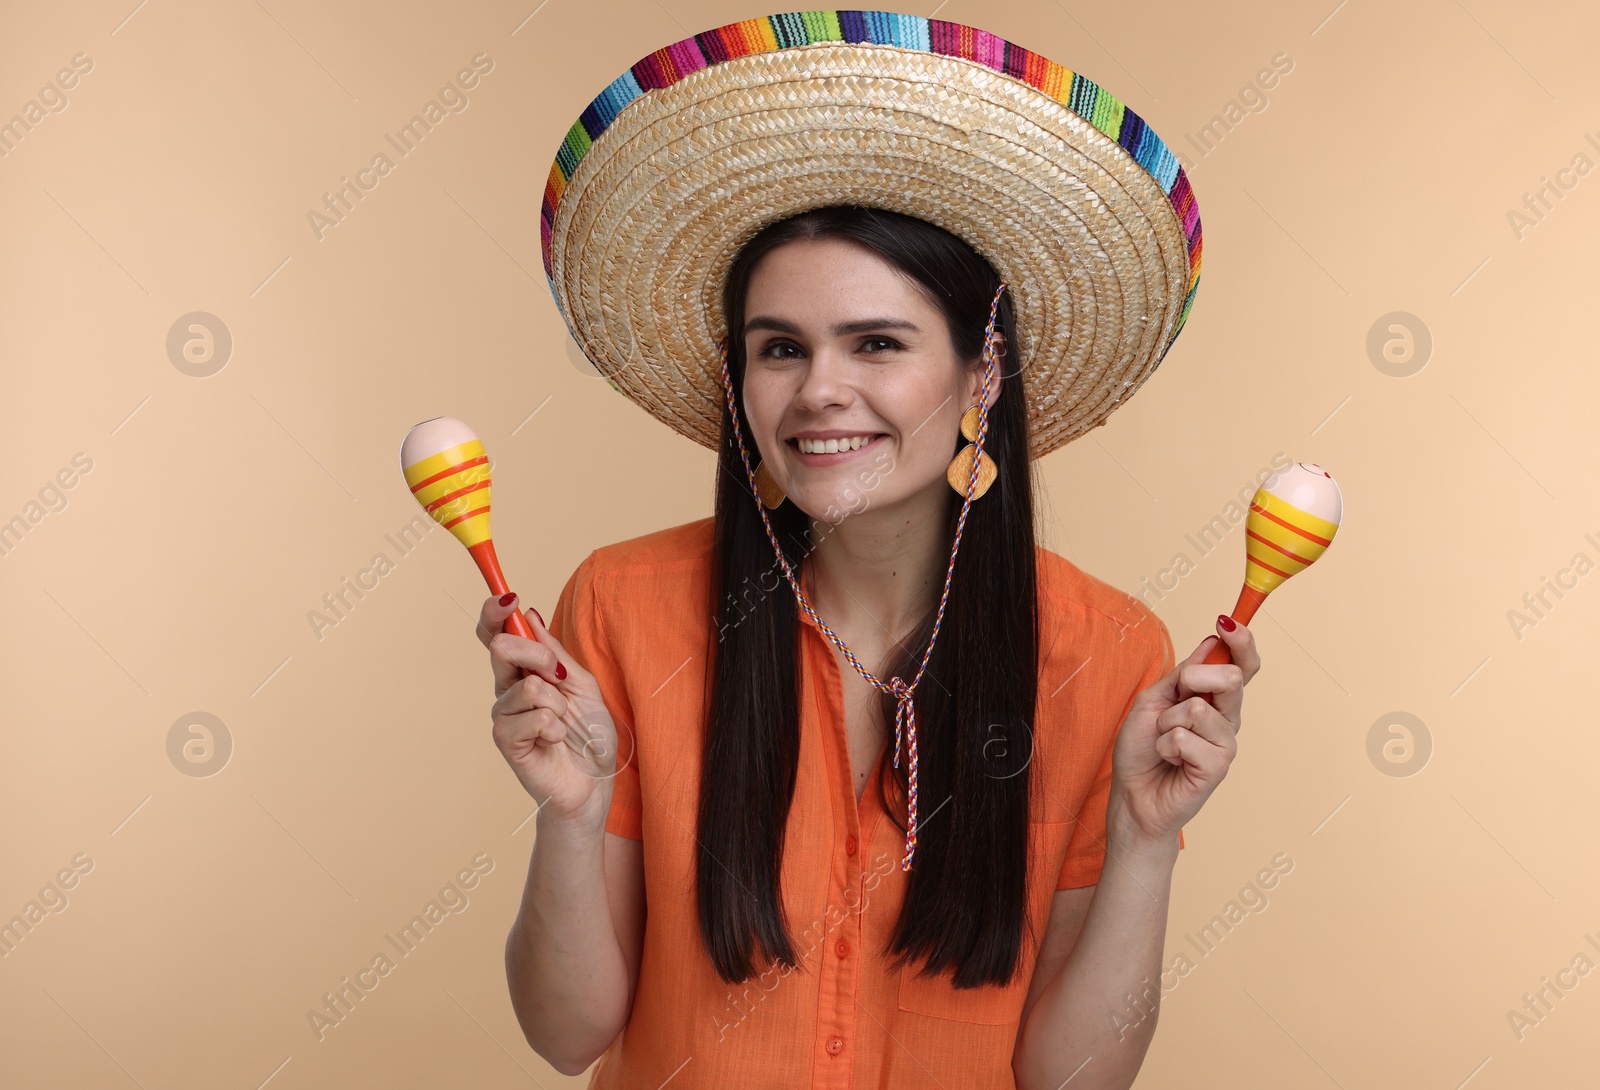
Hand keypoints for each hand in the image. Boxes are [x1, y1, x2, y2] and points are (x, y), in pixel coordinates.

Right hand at [478, 593, 619, 827]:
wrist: (593, 781)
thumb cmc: (588, 734)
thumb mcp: (581, 683)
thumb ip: (554, 653)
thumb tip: (529, 615)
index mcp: (523, 670)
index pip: (495, 633)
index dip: (495, 612)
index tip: (508, 597)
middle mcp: (507, 688)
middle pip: (501, 647)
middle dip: (539, 655)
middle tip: (560, 677)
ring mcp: (504, 714)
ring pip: (527, 685)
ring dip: (557, 703)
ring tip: (563, 722)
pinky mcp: (506, 740)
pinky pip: (532, 716)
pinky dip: (554, 726)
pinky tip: (556, 740)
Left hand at [1106, 616, 1258, 847]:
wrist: (1133, 794)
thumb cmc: (1142, 747)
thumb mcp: (1154, 699)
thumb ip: (1184, 673)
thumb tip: (1213, 642)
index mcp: (1215, 698)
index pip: (1242, 665)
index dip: (1242, 642)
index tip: (1229, 622)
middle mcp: (1228, 717)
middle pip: (1232, 678)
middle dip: (1195, 678)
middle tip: (1174, 699)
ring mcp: (1226, 742)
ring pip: (1198, 708)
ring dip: (1167, 722)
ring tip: (1165, 740)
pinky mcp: (1218, 766)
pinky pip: (1186, 736)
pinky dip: (1166, 744)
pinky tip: (1169, 760)